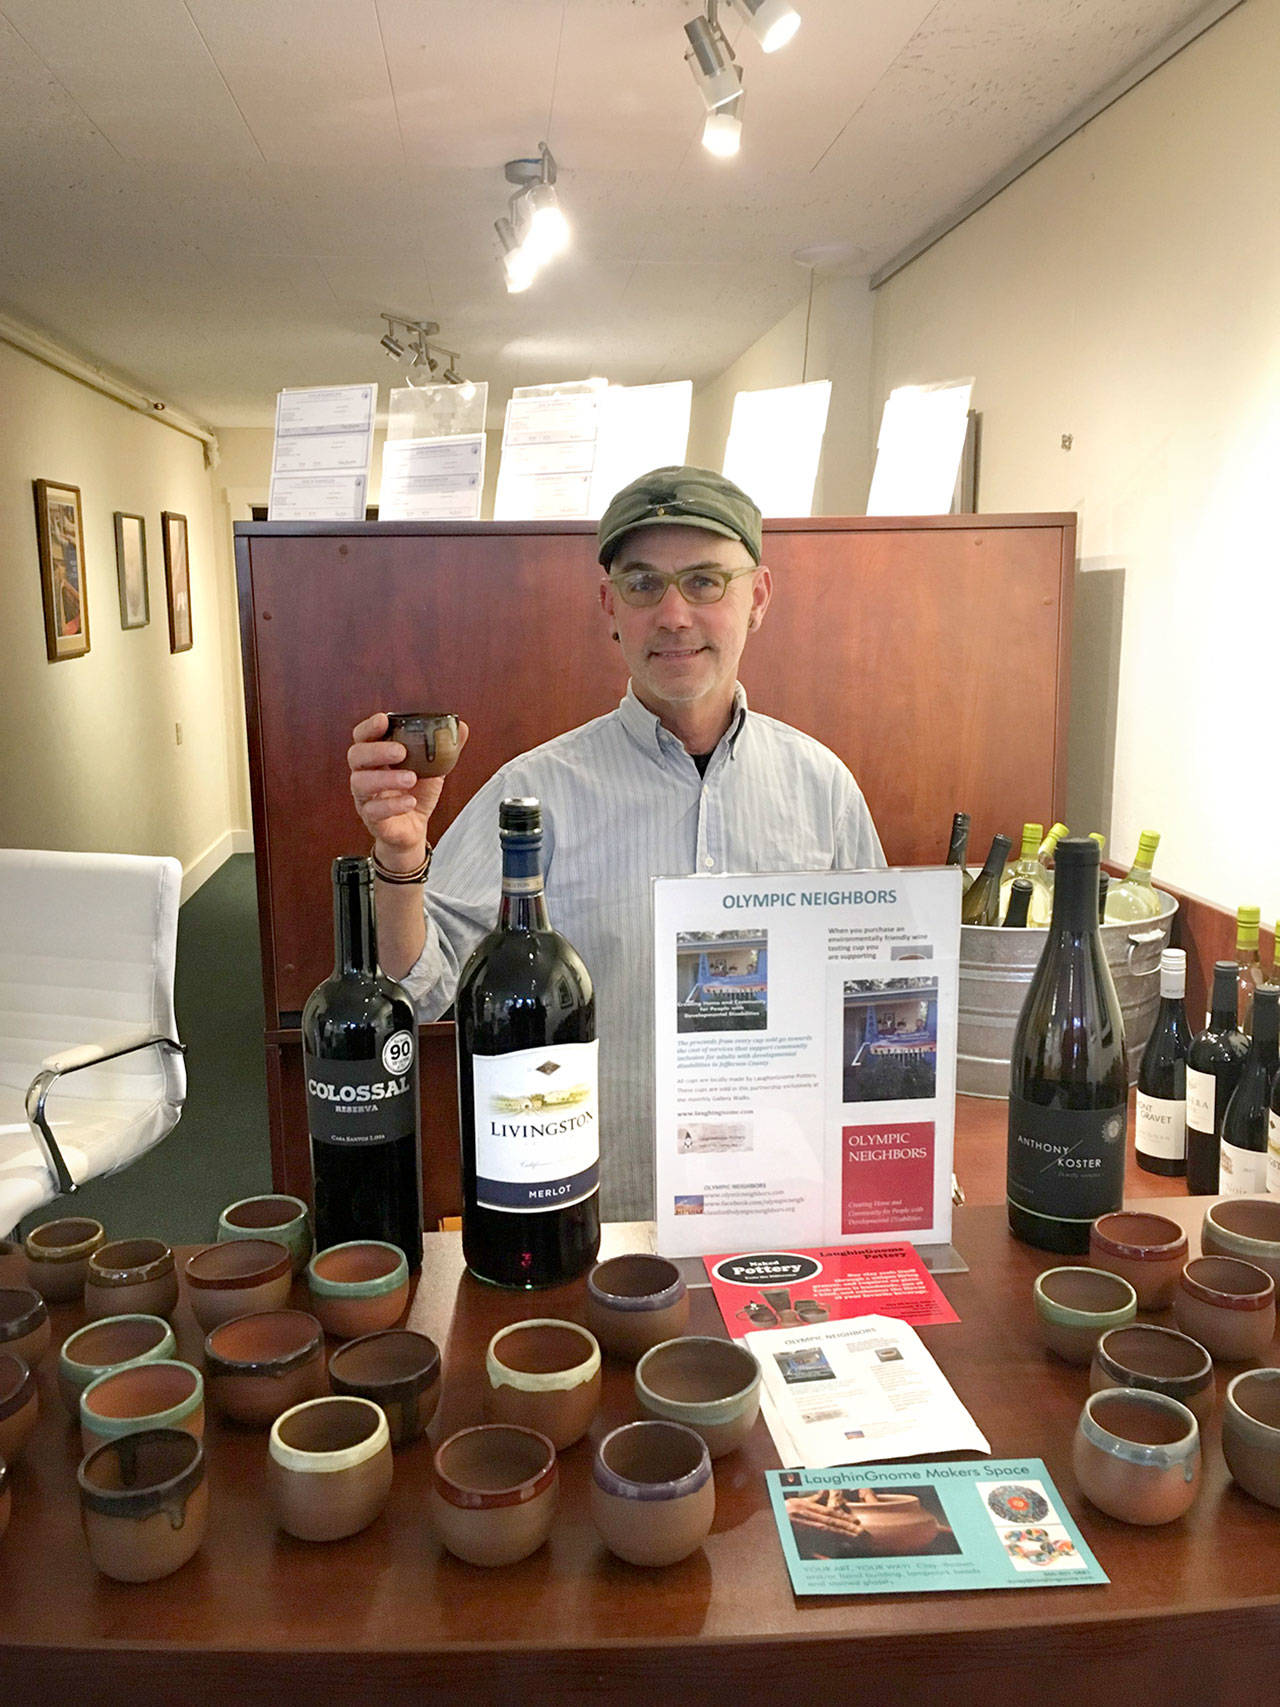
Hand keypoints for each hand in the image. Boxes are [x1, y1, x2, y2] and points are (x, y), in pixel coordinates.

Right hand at [348, 713, 469, 866]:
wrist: (414, 828)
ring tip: (411, 779)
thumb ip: (444, 748)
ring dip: (386, 778)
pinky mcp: (372, 819)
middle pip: (356, 755)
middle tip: (401, 752)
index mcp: (377, 757)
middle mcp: (365, 774)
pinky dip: (393, 805)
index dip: (369, 727)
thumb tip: (462, 727)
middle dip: (377, 750)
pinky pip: (373, 810)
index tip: (384, 719)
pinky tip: (411, 801)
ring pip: (360, 783)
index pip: (362, 736)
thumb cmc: (417, 792)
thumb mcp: (433, 768)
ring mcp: (365, 797)